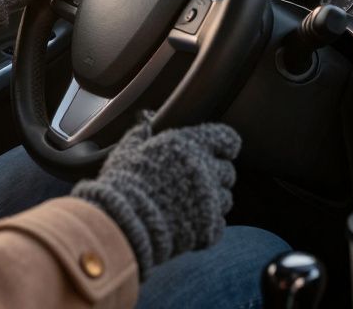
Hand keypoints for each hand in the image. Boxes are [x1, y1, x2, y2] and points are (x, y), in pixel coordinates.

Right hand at [70, 113, 240, 275]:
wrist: (125, 223)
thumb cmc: (124, 184)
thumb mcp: (128, 152)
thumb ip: (139, 136)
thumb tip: (143, 125)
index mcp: (191, 145)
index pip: (228, 139)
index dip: (223, 146)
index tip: (215, 151)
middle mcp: (207, 170)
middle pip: (227, 172)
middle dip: (214, 177)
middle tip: (193, 183)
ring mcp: (211, 200)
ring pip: (225, 199)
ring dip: (212, 201)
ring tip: (188, 206)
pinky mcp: (209, 227)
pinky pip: (218, 225)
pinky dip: (207, 226)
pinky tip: (188, 225)